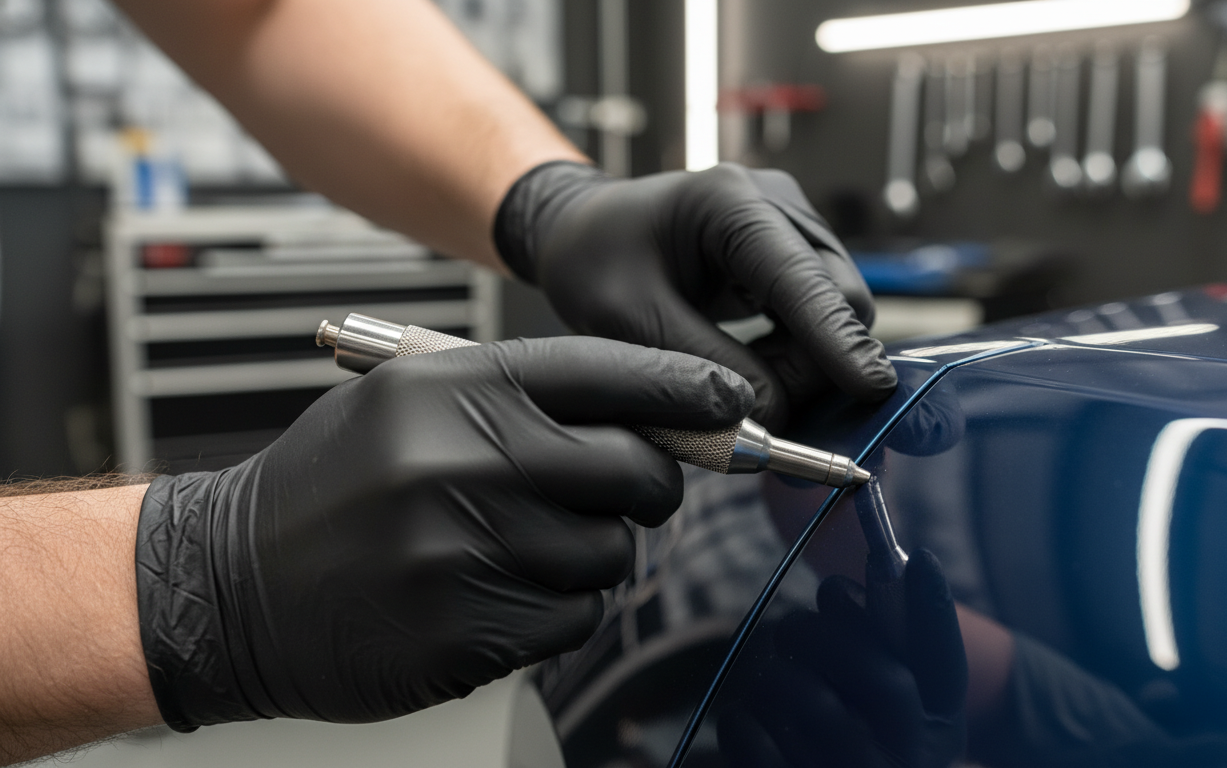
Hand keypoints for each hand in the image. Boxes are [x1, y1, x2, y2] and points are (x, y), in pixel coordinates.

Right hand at [135, 337, 752, 729]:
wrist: (226, 583)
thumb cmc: (330, 487)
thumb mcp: (407, 401)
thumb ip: (519, 401)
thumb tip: (645, 417)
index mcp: (454, 388)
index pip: (605, 371)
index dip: (683, 387)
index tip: (732, 400)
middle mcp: (468, 460)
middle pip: (635, 468)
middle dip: (650, 484)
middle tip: (627, 491)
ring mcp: (468, 548)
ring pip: (609, 553)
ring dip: (587, 554)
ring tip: (513, 546)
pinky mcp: (467, 630)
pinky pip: (573, 619)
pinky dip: (555, 611)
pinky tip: (491, 594)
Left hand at [494, 161, 896, 430]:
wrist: (584, 234)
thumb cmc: (594, 265)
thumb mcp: (628, 321)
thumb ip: (701, 366)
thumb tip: (774, 414)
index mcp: (728, 202)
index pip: (802, 277)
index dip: (837, 338)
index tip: (869, 389)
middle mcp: (775, 203)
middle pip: (838, 297)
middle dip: (812, 364)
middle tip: (752, 405)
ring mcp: (792, 225)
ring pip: (837, 312)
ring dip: (802, 363)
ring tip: (735, 373)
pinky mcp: (795, 253)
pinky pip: (821, 315)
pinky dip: (794, 352)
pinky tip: (747, 358)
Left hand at [717, 550, 966, 767]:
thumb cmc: (855, 735)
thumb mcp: (894, 703)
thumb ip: (884, 643)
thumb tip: (840, 589)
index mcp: (934, 729)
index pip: (945, 664)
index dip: (936, 609)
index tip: (921, 556)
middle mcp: (901, 759)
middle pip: (869, 670)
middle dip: (817, 631)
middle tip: (793, 627)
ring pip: (791, 691)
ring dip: (772, 675)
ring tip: (777, 686)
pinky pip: (746, 730)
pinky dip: (742, 719)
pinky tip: (759, 725)